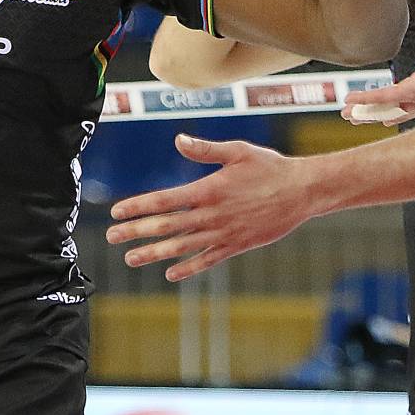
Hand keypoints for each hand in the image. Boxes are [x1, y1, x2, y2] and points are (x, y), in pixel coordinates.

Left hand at [105, 133, 315, 280]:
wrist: (303, 191)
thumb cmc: (270, 167)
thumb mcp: (238, 151)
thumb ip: (205, 149)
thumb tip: (178, 140)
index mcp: (209, 189)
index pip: (165, 200)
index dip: (138, 206)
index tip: (116, 212)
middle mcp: (213, 214)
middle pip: (167, 226)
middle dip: (136, 231)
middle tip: (111, 237)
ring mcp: (224, 233)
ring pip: (182, 246)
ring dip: (154, 253)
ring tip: (131, 259)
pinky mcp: (238, 245)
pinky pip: (208, 260)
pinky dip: (189, 267)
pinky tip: (171, 273)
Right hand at [341, 34, 414, 124]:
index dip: (399, 112)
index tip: (388, 119)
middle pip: (396, 112)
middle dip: (377, 116)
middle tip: (360, 120)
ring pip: (385, 108)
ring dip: (365, 112)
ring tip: (347, 116)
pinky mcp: (409, 91)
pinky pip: (381, 97)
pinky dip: (363, 99)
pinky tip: (348, 101)